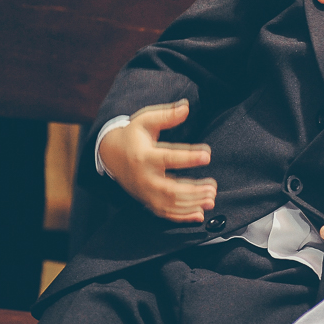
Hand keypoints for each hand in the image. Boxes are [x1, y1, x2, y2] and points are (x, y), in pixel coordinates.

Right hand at [97, 100, 216, 222]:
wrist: (111, 154)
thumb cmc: (133, 135)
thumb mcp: (146, 119)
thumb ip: (167, 115)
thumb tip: (186, 106)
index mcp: (144, 156)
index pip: (169, 158)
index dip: (189, 157)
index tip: (208, 155)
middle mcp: (144, 177)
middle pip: (170, 189)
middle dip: (193, 190)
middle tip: (213, 186)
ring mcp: (145, 192)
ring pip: (169, 203)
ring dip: (192, 204)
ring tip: (211, 198)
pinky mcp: (146, 200)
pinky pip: (164, 213)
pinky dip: (182, 216)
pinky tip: (199, 214)